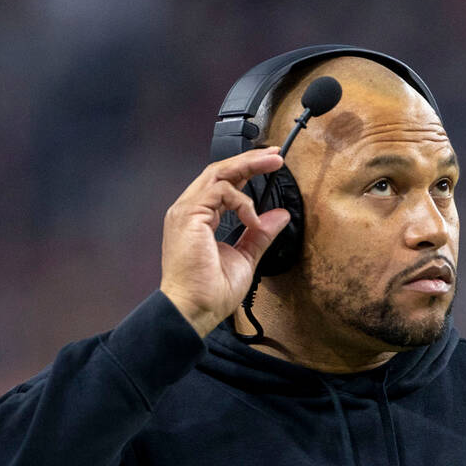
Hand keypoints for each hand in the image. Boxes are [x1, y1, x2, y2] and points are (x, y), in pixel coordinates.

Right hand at [159, 147, 290, 336]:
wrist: (195, 310)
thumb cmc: (211, 292)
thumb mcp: (245, 257)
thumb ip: (260, 235)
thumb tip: (279, 216)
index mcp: (198, 219)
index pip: (223, 185)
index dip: (246, 172)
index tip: (270, 166)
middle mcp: (189, 211)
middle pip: (219, 172)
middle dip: (249, 160)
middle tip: (275, 156)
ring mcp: (186, 212)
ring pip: (218, 173)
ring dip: (248, 166)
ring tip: (273, 165)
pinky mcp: (189, 215)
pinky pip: (219, 191)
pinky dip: (241, 201)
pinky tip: (252, 219)